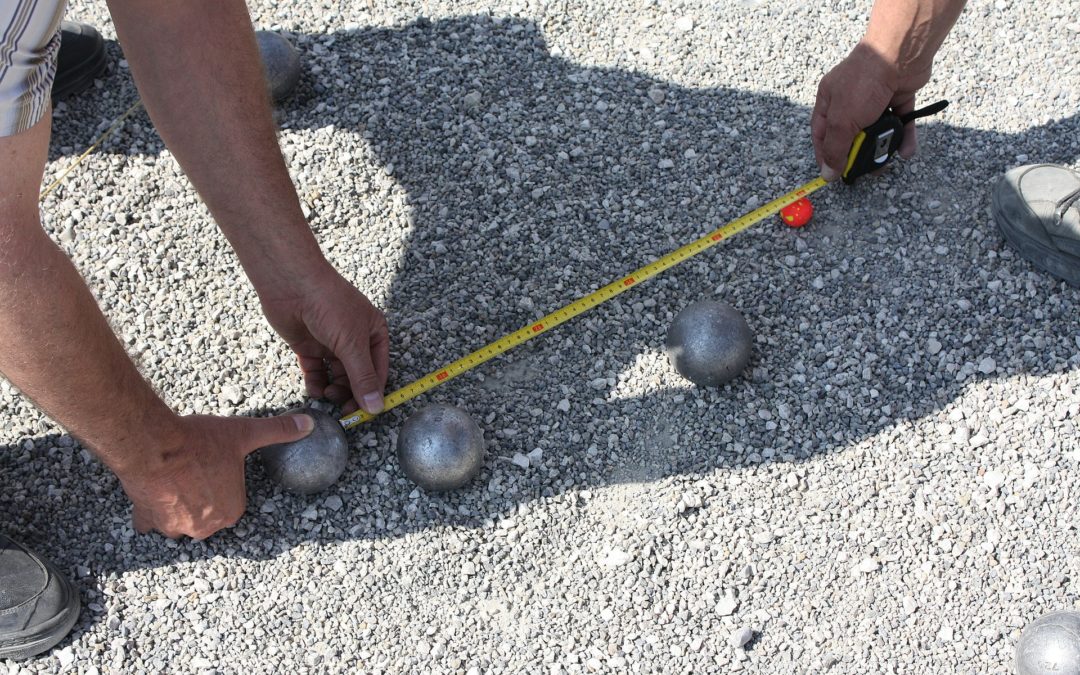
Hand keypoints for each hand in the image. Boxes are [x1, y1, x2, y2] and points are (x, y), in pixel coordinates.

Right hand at [119, 412, 314, 538]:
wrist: (154, 445)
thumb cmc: (199, 441)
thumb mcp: (244, 432)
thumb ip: (278, 430)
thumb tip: (307, 424)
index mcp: (231, 510)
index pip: (231, 502)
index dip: (223, 484)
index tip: (215, 469)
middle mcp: (205, 526)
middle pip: (206, 515)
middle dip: (201, 498)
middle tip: (194, 473)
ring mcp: (175, 527)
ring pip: (179, 521)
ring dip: (177, 507)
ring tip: (175, 481)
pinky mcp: (148, 520)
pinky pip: (150, 523)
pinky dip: (151, 512)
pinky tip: (153, 494)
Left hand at [259, 262, 389, 414]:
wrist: (291, 284)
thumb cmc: (329, 304)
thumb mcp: (352, 343)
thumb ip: (363, 377)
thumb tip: (376, 407)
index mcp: (374, 333)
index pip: (379, 370)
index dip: (374, 392)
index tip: (366, 413)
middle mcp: (355, 339)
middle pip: (357, 376)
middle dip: (351, 394)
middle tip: (344, 411)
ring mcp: (331, 343)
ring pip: (337, 376)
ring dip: (333, 389)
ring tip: (327, 395)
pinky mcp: (309, 347)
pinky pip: (316, 372)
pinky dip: (315, 383)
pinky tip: (314, 389)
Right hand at [811, 42, 932, 180]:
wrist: (899, 55)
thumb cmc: (863, 82)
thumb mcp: (841, 122)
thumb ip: (835, 149)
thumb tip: (828, 173)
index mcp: (829, 101)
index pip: (822, 134)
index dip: (826, 155)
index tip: (833, 174)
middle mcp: (850, 100)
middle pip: (851, 135)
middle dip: (858, 154)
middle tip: (864, 171)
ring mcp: (875, 98)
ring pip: (877, 131)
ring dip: (883, 147)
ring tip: (887, 161)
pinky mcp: (898, 97)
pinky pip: (901, 122)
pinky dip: (904, 136)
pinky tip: (906, 151)